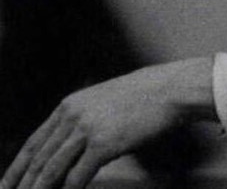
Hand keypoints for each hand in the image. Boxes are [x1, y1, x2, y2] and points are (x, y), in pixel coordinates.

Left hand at [0, 59, 215, 188]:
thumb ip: (83, 120)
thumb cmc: (143, 96)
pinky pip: (77, 177)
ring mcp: (87, 129)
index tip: (5, 186)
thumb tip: (68, 146)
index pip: (34, 143)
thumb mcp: (104, 101)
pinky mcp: (103, 144)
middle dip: (23, 185)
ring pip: (51, 171)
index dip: (16, 168)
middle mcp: (73, 116)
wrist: (169, 89)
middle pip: (39, 159)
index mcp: (70, 105)